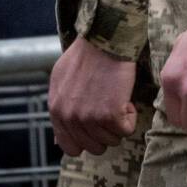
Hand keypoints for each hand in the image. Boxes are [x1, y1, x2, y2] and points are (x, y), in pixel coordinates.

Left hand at [48, 35, 136, 156]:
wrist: (104, 39)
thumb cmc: (85, 55)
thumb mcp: (60, 80)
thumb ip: (59, 110)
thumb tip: (58, 141)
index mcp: (57, 111)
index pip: (70, 148)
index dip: (86, 140)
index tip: (96, 126)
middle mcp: (71, 118)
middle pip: (94, 147)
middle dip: (105, 130)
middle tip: (109, 107)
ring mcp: (90, 118)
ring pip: (112, 140)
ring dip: (118, 122)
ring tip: (115, 97)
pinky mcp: (110, 115)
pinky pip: (126, 130)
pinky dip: (130, 116)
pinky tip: (125, 99)